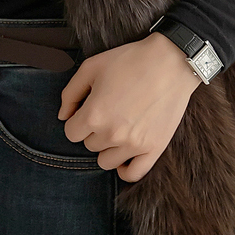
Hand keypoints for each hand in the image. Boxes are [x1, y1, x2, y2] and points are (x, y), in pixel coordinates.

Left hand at [57, 33, 199, 179]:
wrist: (171, 62)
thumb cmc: (130, 60)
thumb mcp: (91, 67)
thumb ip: (70, 93)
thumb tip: (63, 116)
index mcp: (94, 114)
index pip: (71, 133)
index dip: (77, 121)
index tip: (88, 111)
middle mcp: (112, 134)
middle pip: (89, 145)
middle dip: (94, 131)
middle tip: (109, 113)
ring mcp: (133, 144)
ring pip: (106, 161)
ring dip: (107, 148)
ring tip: (118, 130)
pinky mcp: (154, 149)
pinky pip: (133, 174)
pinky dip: (125, 170)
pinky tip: (124, 157)